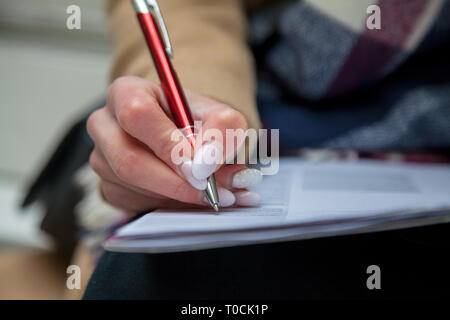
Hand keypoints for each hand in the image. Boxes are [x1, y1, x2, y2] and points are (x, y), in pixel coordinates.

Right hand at [87, 76, 261, 212]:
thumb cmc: (197, 121)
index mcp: (126, 92)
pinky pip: (135, 203)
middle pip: (128, 160)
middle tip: (210, 191)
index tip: (199, 167)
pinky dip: (169, 204)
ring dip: (176, 195)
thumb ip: (222, 129)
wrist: (187, 137)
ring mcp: (101, 157)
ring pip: (133, 186)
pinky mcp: (108, 186)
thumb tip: (206, 163)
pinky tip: (189, 196)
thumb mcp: (220, 116)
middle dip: (175, 182)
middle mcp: (105, 124)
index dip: (168, 145)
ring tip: (211, 193)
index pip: (137, 114)